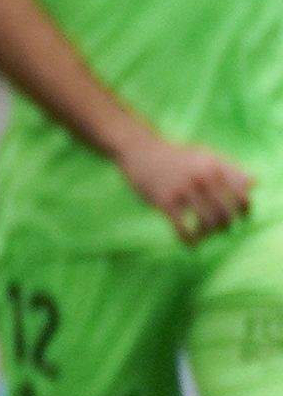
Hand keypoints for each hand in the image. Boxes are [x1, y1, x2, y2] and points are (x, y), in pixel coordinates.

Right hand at [120, 136, 253, 245]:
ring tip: (204, 236)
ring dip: (208, 234)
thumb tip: (254, 184)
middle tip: (222, 230)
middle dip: (226, 226)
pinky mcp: (164, 201)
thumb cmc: (176, 157)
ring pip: (206, 221)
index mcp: (215, 167)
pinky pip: (182, 227)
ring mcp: (183, 189)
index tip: (241, 218)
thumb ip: (231, 169)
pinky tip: (190, 244)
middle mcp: (202, 177)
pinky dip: (189, 239)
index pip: (241, 194)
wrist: (141, 151)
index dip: (244, 210)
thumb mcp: (206, 157)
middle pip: (225, 212)